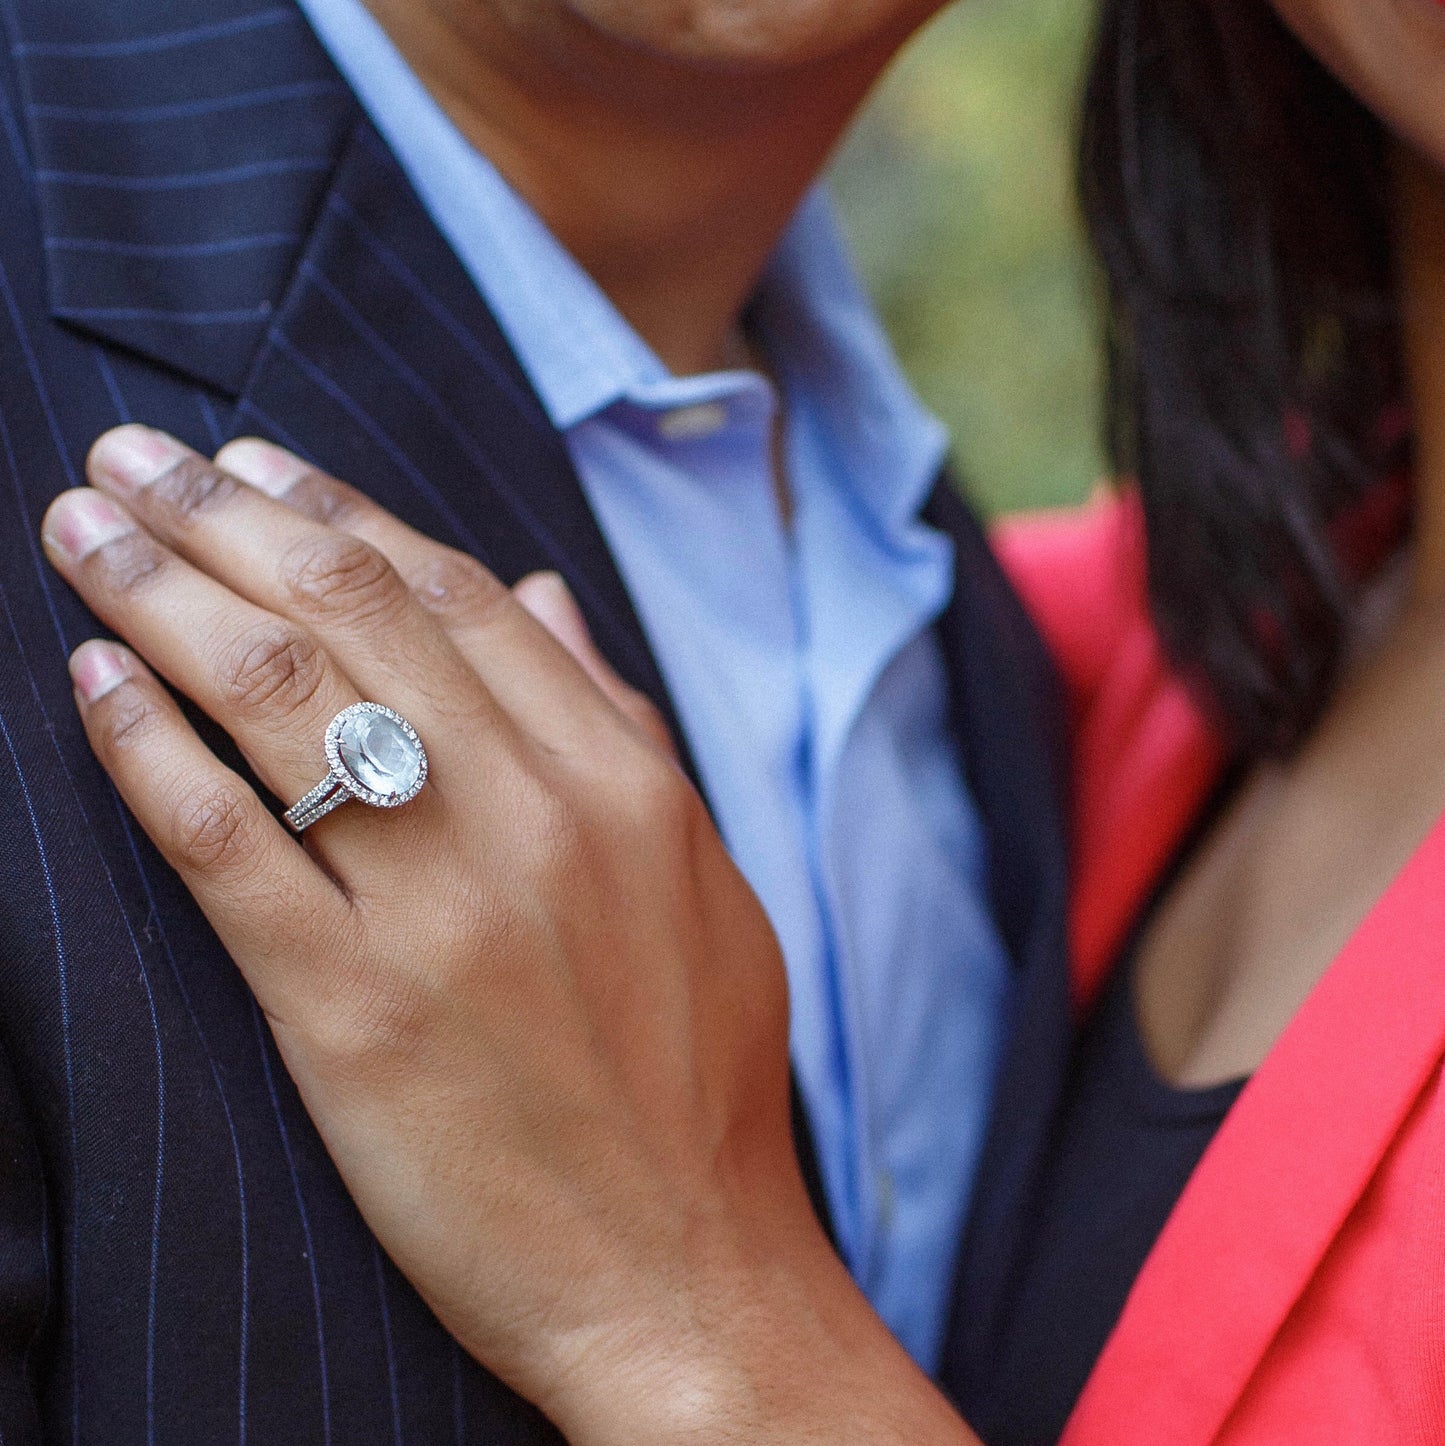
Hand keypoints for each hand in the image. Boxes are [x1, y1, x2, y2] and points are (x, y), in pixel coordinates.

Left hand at [42, 428, 971, 1444]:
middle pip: (354, 614)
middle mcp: (533, 816)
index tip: (254, 461)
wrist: (689, 1269)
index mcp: (618, 780)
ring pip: (280, 700)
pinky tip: (91, 682)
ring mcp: (442, 909)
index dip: (340, 510)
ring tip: (84, 529)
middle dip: (225, 515)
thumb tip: (543, 593)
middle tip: (134, 456)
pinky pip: (226, 847)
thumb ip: (620, 725)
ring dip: (160, 593)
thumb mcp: (700, 879)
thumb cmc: (698, 1078)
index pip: (456, 594)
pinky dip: (145, 751)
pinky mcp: (353, 1012)